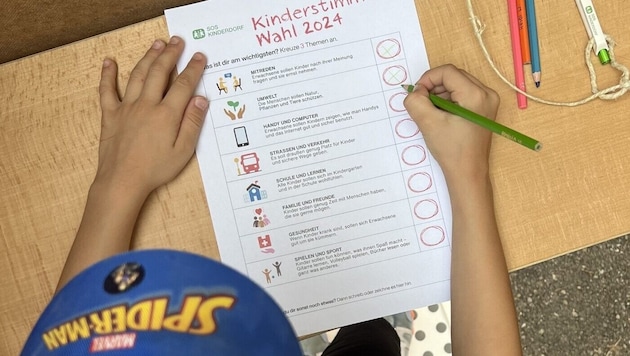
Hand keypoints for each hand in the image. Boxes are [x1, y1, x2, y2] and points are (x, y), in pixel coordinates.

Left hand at [56, 37, 207, 290]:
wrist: (122, 181)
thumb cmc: (155, 170)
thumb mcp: (183, 151)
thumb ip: (192, 124)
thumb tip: (201, 100)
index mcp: (167, 114)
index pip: (183, 85)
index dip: (193, 69)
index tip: (200, 57)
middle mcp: (147, 105)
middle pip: (160, 73)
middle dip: (171, 55)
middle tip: (178, 41)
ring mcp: (127, 108)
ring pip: (138, 75)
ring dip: (148, 58)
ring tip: (157, 45)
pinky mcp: (111, 115)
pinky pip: (108, 91)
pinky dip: (108, 75)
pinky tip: (109, 62)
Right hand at [403, 64, 498, 180]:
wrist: (468, 172)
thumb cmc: (452, 151)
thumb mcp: (428, 123)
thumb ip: (416, 101)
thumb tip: (416, 90)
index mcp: (476, 95)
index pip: (447, 72)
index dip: (428, 79)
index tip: (418, 94)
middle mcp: (487, 94)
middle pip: (453, 76)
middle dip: (434, 87)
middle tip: (424, 104)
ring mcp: (488, 101)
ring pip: (457, 83)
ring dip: (441, 94)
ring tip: (435, 113)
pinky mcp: (484, 108)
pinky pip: (462, 93)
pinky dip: (448, 100)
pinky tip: (443, 116)